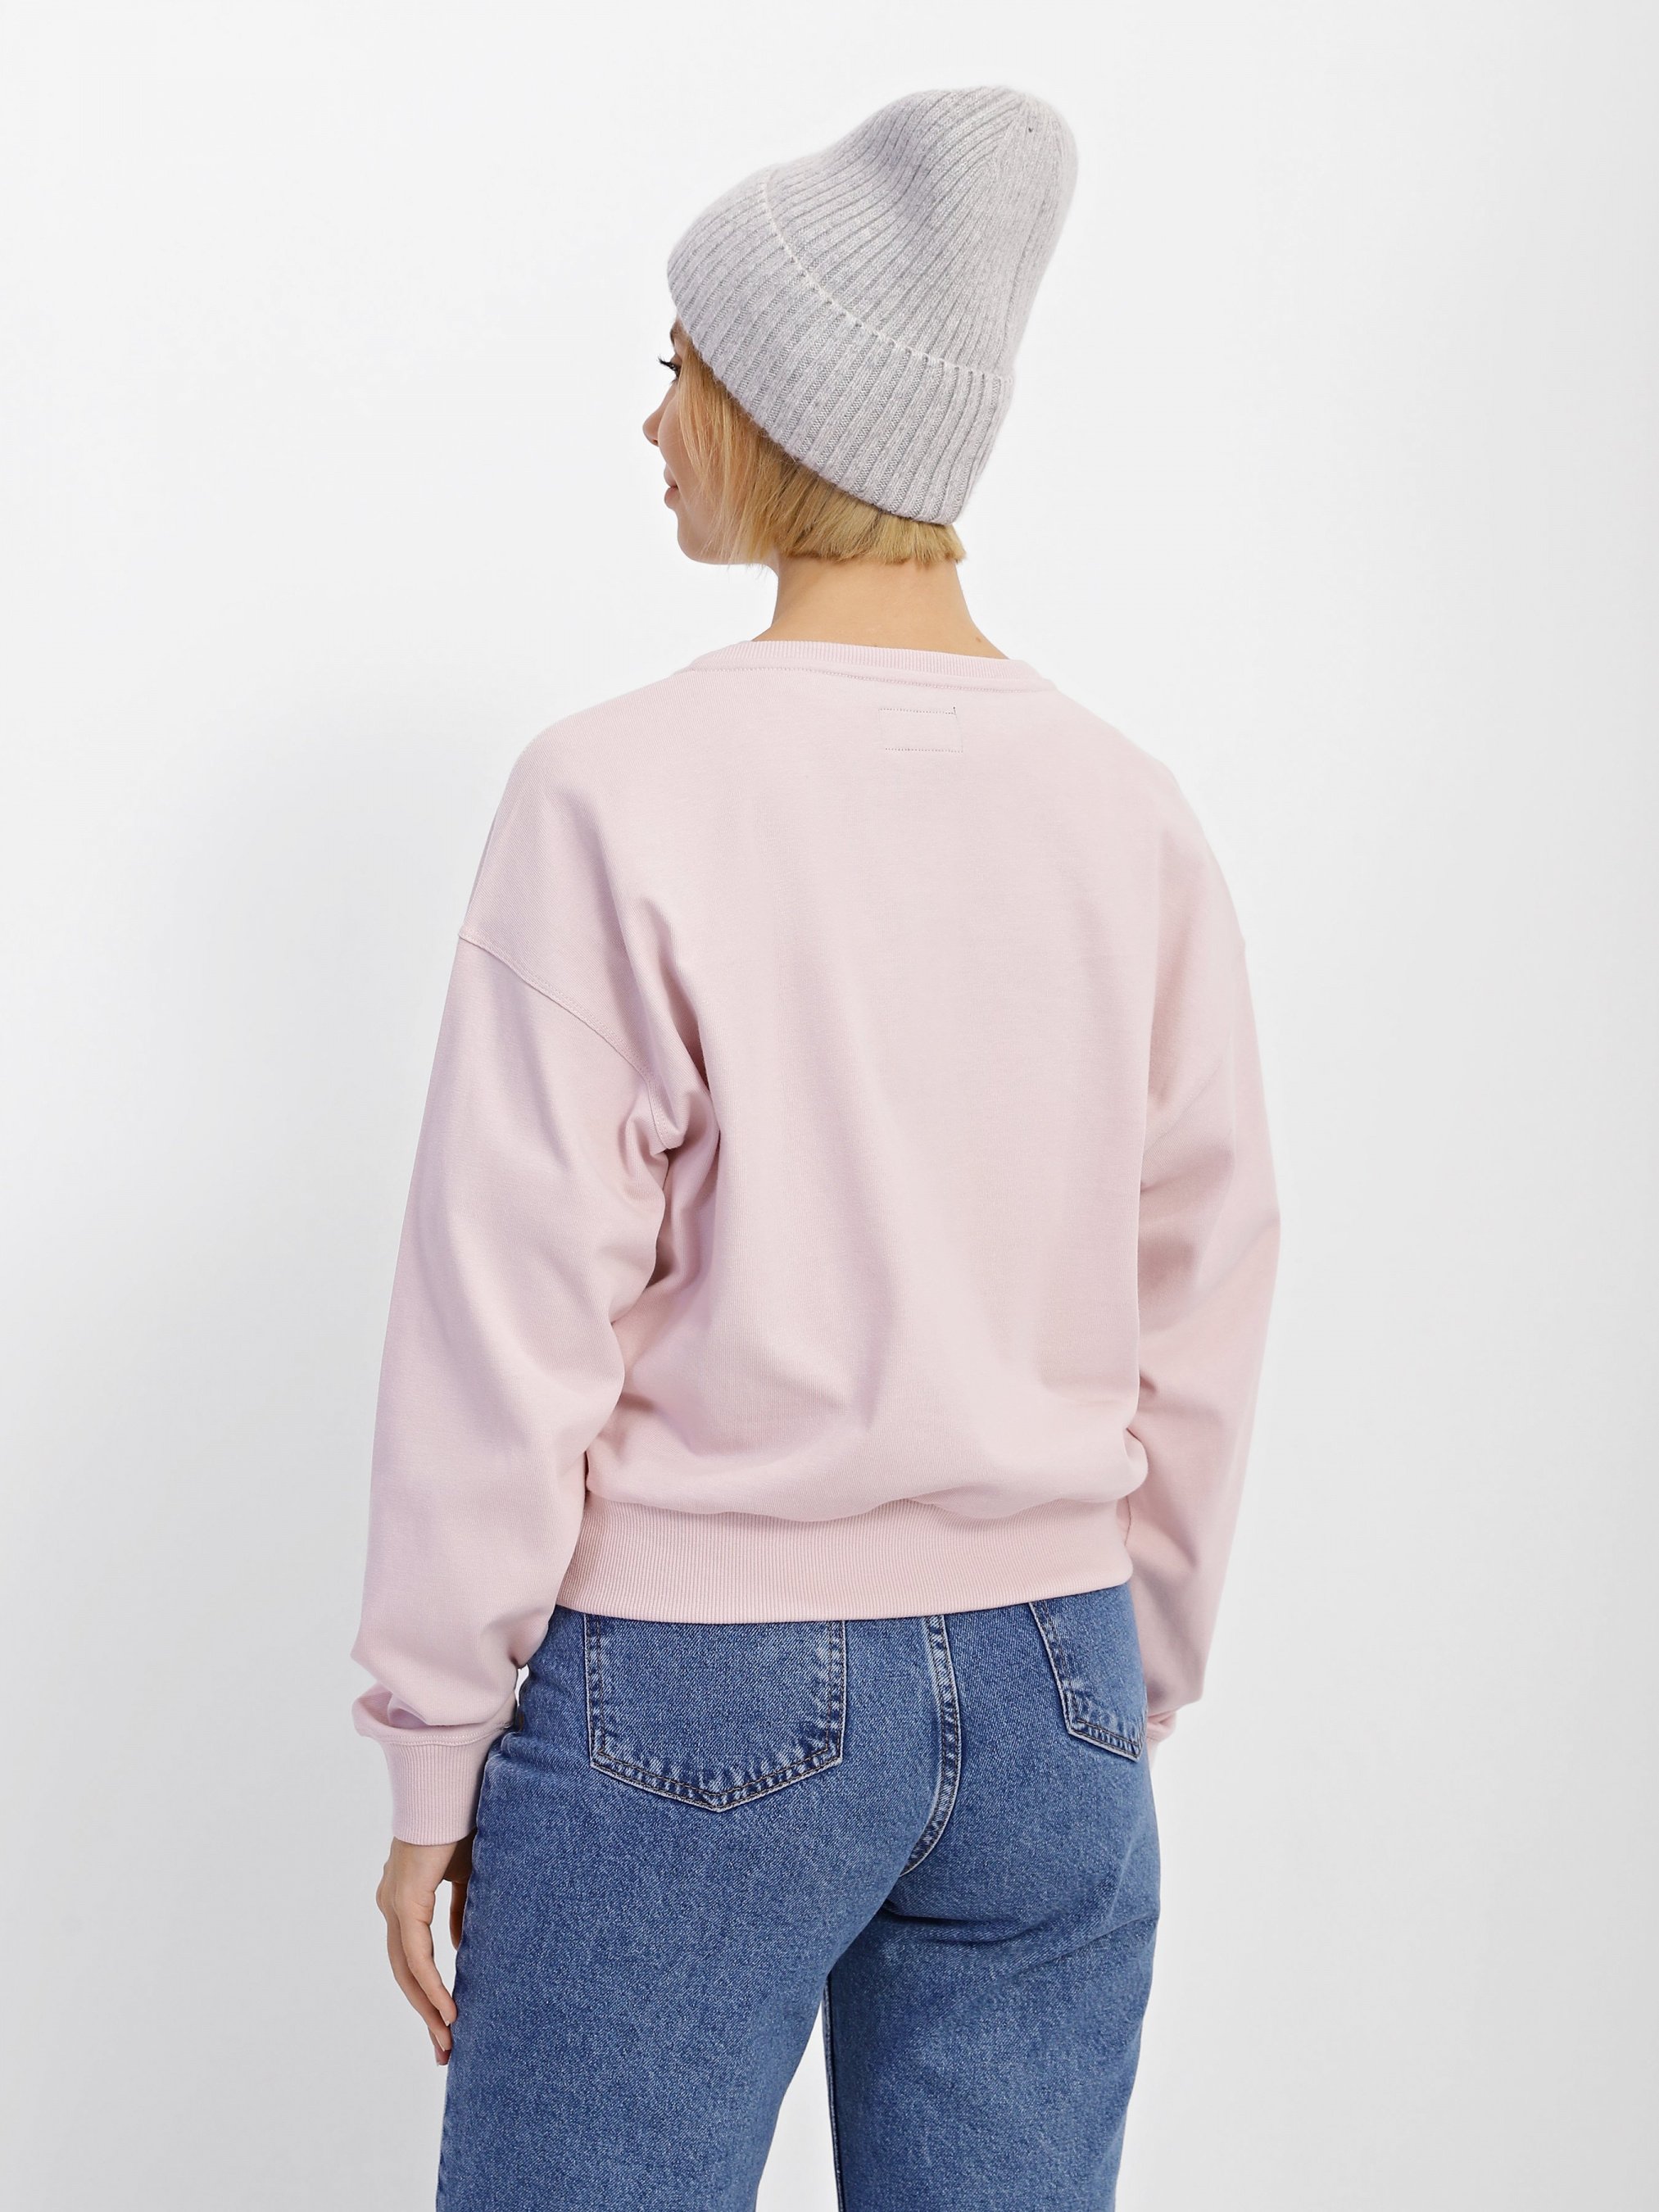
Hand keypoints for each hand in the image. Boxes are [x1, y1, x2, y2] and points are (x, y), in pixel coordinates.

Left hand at [376, 1834, 472, 2063]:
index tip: (448, 2024)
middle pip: (405, 1973)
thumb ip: (462, 1912)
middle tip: (445, 2049)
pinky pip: (417, 1957)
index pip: (412, 1956)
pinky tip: (449, 2011)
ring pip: (407, 1973)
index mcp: (403, 1897)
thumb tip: (462, 1947)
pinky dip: (431, 1987)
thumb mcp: (468, 1876)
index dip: (428, 1992)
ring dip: (428, 2010)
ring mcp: (394, 1904)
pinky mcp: (406, 1903)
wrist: (454, 1783)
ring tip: (449, 2040)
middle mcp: (391, 1903)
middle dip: (425, 2014)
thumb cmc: (463, 1820)